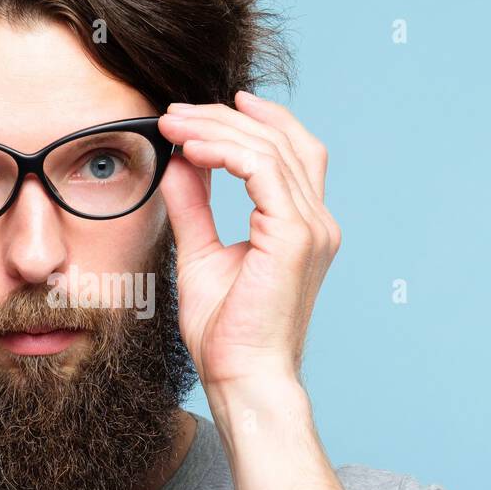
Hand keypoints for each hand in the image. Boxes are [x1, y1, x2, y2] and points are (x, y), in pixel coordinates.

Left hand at [157, 91, 339, 390]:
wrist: (242, 378)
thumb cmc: (226, 334)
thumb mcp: (201, 255)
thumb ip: (194, 208)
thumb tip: (180, 164)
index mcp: (302, 227)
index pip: (288, 152)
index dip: (250, 122)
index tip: (199, 114)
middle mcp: (316, 222)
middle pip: (281, 140)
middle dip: (224, 118)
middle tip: (175, 111)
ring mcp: (311, 227)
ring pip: (269, 147)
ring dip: (217, 128)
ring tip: (174, 124)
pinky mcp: (294, 235)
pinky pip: (261, 169)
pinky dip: (225, 150)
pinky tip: (191, 149)